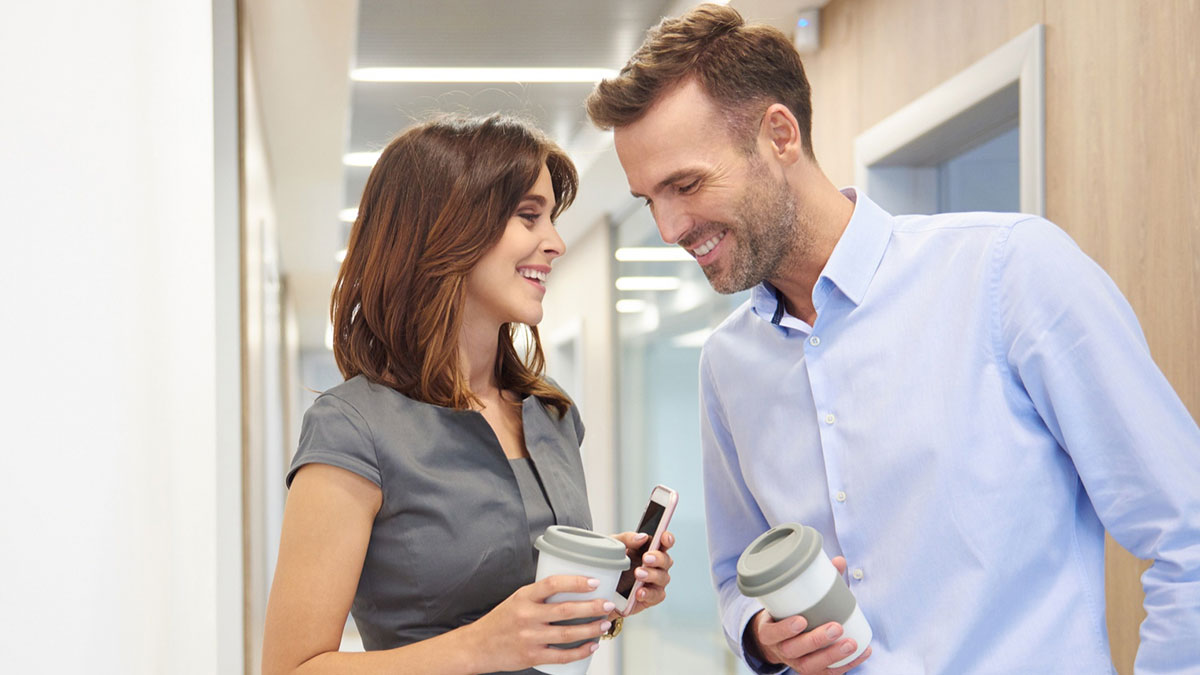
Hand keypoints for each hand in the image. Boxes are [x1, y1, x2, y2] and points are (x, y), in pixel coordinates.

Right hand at [462, 575, 615, 672]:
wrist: (477, 646)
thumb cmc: (500, 621)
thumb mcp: (516, 600)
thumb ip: (540, 596)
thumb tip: (573, 589)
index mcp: (523, 597)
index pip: (552, 584)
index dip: (576, 582)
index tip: (594, 582)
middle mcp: (526, 616)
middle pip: (565, 610)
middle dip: (592, 607)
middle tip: (608, 604)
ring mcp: (529, 638)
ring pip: (567, 634)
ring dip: (590, 629)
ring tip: (604, 624)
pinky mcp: (531, 656)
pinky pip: (561, 655)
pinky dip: (580, 651)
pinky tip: (592, 646)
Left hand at [612, 530, 674, 615]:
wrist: (600, 586)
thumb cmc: (611, 562)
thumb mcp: (615, 546)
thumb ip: (628, 539)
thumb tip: (642, 536)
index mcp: (650, 550)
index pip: (664, 543)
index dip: (667, 539)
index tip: (664, 537)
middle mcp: (656, 566)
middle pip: (666, 560)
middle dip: (658, 558)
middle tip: (646, 558)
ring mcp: (655, 582)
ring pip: (663, 578)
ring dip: (652, 575)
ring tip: (638, 574)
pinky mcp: (650, 598)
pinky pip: (656, 596)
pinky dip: (648, 593)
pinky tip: (639, 592)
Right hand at [749, 556, 871, 673]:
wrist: (779, 640)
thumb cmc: (788, 614)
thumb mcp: (791, 601)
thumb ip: (814, 581)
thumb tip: (839, 561)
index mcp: (770, 632)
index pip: (772, 634)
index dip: (785, 629)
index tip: (801, 619)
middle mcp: (781, 650)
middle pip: (795, 650)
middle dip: (817, 640)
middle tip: (836, 627)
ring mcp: (796, 663)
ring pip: (811, 666)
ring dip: (833, 655)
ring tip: (851, 643)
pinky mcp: (812, 671)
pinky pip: (828, 673)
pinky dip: (847, 664)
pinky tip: (862, 652)